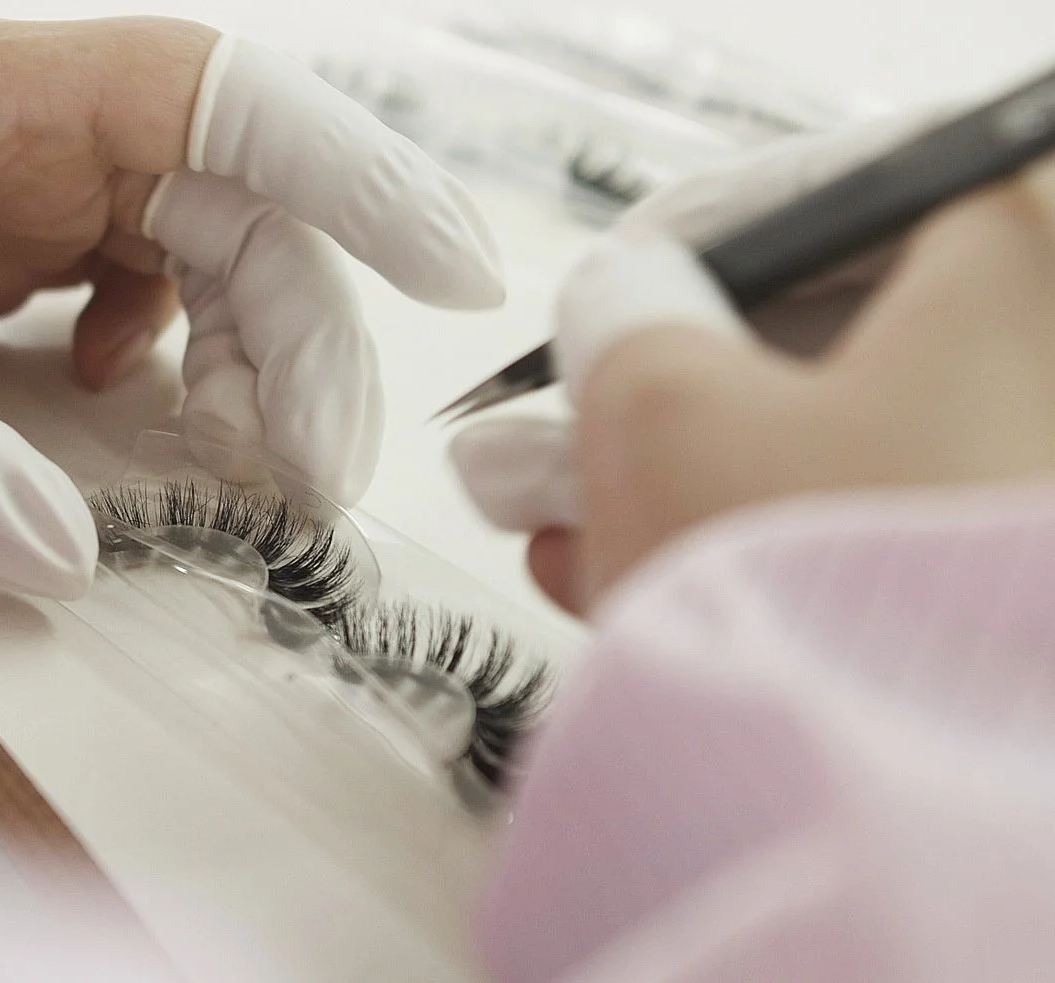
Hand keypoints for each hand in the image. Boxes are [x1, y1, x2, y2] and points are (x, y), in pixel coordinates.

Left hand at [0, 17, 502, 597]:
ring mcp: (21, 180)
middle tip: (320, 469)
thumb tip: (64, 555)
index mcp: (1, 91)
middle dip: (304, 331)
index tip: (453, 270)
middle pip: (241, 201)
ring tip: (252, 456)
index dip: (357, 173)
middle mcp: (34, 124)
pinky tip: (123, 395)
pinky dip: (162, 343)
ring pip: (202, 244)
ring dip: (249, 345)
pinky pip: (133, 278)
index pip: (224, 98)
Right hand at [451, 118, 1054, 614]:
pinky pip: (863, 541)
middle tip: (568, 416)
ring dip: (684, 473)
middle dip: (667, 382)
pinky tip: (624, 574)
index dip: (704, 232)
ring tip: (561, 512)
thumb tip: (621, 304)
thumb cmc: (816, 579)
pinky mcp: (997, 602)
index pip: (848, 197)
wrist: (899, 819)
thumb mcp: (661, 405)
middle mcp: (1049, 377)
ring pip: (838, 456)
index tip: (620, 278)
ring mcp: (1024, 502)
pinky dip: (750, 547)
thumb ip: (621, 315)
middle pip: (838, 343)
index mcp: (1023, 271)